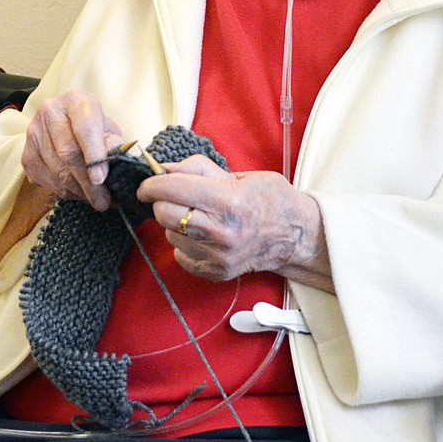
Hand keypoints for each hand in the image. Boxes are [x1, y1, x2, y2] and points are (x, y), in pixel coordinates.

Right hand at [20, 89, 124, 210]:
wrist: (70, 127)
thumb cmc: (95, 129)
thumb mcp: (110, 132)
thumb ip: (113, 145)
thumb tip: (113, 161)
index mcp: (76, 100)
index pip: (84, 128)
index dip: (93, 155)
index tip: (101, 178)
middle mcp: (50, 111)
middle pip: (68, 153)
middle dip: (87, 183)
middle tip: (103, 202)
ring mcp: (33, 132)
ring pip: (56, 170)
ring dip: (78, 191)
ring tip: (94, 199)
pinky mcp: (25, 153)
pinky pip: (45, 180)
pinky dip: (63, 192)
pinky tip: (77, 193)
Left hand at [136, 155, 333, 291]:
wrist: (296, 236)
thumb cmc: (268, 198)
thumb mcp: (238, 174)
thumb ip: (198, 169)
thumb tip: (164, 169)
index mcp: (228, 201)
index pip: (172, 189)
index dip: (152, 184)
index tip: (146, 184)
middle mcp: (222, 231)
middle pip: (165, 214)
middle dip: (162, 202)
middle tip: (171, 197)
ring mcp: (219, 255)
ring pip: (171, 235)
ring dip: (176, 223)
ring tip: (198, 216)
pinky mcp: (217, 272)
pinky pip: (180, 255)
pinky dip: (185, 243)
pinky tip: (203, 235)